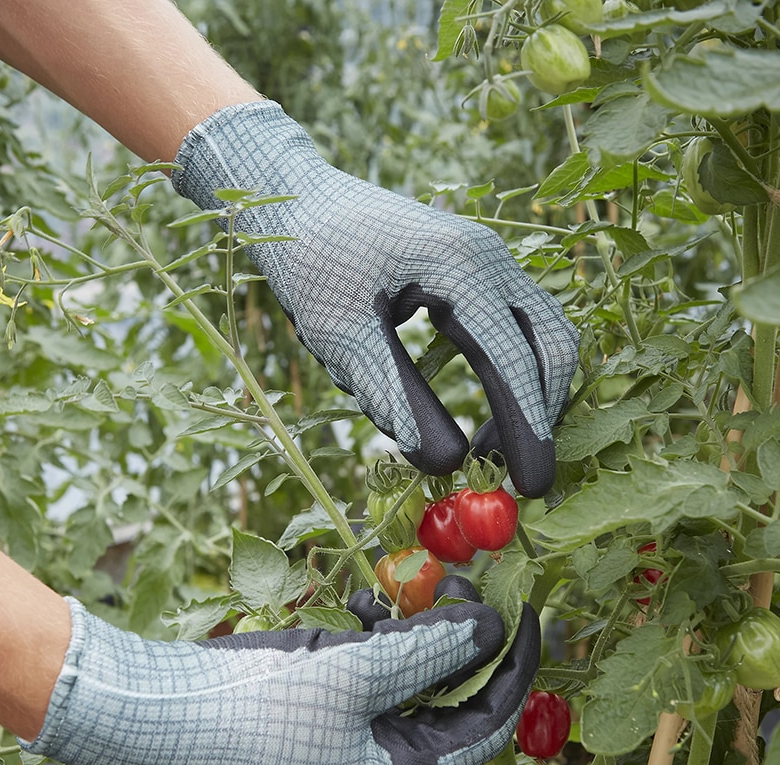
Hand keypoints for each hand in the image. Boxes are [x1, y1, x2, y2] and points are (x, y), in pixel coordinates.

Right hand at [20, 593, 538, 764]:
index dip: (514, 667)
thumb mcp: (356, 677)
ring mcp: (344, 741)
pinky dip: (370, 639)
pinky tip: (356, 607)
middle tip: (463, 581)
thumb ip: (430, 653)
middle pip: (445, 698)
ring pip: (406, 680)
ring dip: (409, 633)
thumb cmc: (260, 707)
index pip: (485, 725)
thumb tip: (494, 628)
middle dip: (454, 639)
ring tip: (397, 591)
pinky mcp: (315, 712)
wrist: (161, 711)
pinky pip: (366, 675)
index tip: (529, 610)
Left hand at [172, 101, 578, 497]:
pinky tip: (481, 406)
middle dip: (539, 411)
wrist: (293, 198)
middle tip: (513, 473)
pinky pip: (515, 324)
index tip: (532, 487)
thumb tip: (444, 463)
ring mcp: (486, 258)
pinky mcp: (473, 269)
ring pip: (539, 333)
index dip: (526, 428)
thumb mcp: (342, 336)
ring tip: (488, 446)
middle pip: (549, 343)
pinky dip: (511, 370)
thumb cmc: (309, 262)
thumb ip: (394, 395)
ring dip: (528, 392)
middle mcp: (489, 257)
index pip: (514, 359)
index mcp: (461, 266)